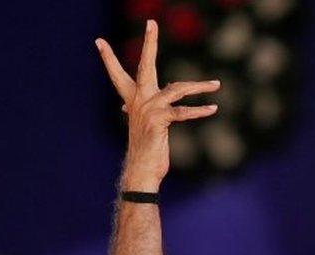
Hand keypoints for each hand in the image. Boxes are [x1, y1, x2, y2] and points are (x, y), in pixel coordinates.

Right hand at [95, 20, 219, 189]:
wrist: (142, 170)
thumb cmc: (146, 149)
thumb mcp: (143, 126)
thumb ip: (139, 110)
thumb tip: (129, 105)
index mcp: (133, 99)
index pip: (118, 73)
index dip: (108, 58)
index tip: (98, 41)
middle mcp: (138, 101)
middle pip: (144, 65)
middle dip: (150, 43)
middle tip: (151, 23)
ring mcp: (148, 110)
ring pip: (177, 89)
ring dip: (199, 87)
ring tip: (216, 84)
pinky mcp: (159, 122)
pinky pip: (182, 113)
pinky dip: (199, 111)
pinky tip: (212, 108)